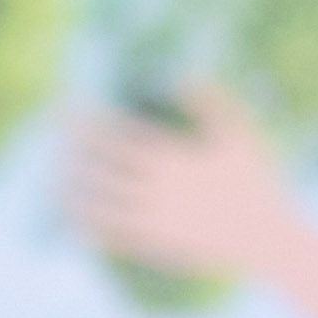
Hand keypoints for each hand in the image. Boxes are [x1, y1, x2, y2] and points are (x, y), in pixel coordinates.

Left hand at [66, 80, 315, 282]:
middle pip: (101, 168)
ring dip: (72, 188)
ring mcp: (152, 218)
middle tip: (54, 138)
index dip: (88, 123)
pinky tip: (74, 216)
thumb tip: (178, 74)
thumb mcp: (238, 133)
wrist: (263, 236)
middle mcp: (156, 188)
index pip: (117, 137)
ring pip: (98, 202)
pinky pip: (110, 233)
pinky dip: (88, 223)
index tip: (68, 110)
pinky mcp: (153, 242)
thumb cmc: (253, 179)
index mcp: (173, 158)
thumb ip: (210, 101)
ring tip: (55, 176)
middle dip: (74, 150)